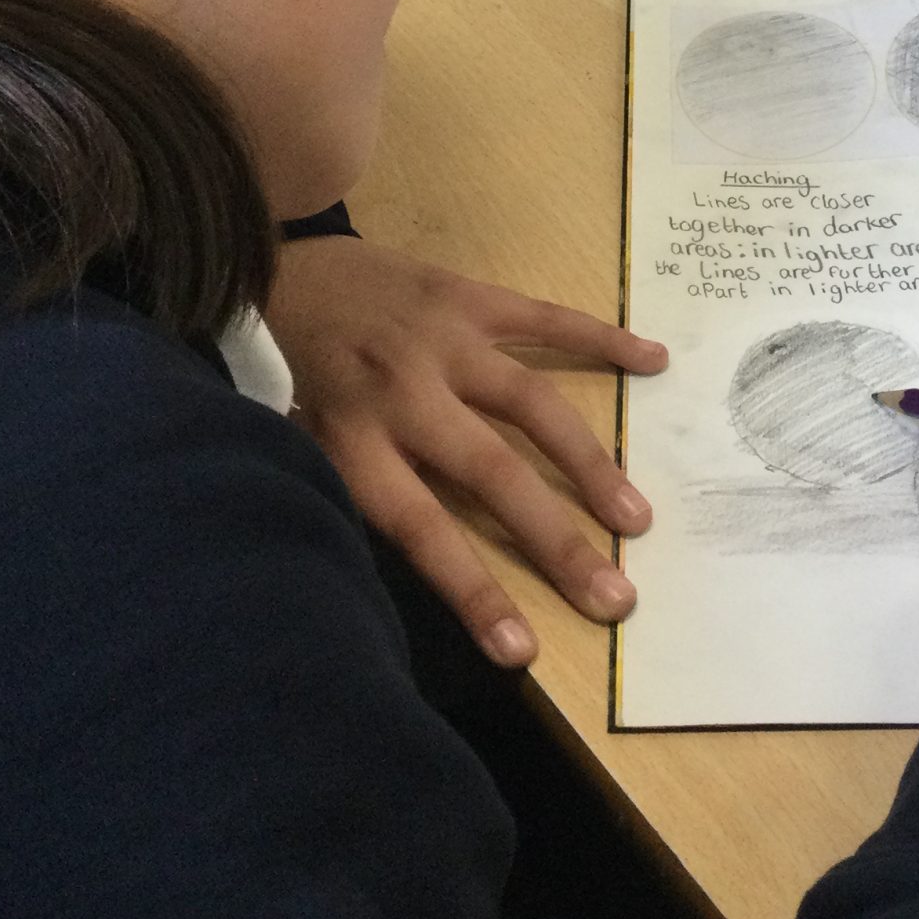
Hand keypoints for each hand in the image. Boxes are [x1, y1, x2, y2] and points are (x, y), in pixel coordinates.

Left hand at [264, 236, 663, 667]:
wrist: (262, 268)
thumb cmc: (283, 375)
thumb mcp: (290, 449)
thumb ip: (349, 498)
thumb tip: (418, 567)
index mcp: (354, 442)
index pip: (422, 530)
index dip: (473, 591)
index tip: (523, 650)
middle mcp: (404, 393)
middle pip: (492, 475)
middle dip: (557, 542)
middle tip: (618, 596)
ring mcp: (443, 340)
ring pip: (530, 403)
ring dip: (589, 462)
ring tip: (637, 516)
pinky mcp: (467, 296)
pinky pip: (544, 319)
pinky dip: (601, 338)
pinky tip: (655, 362)